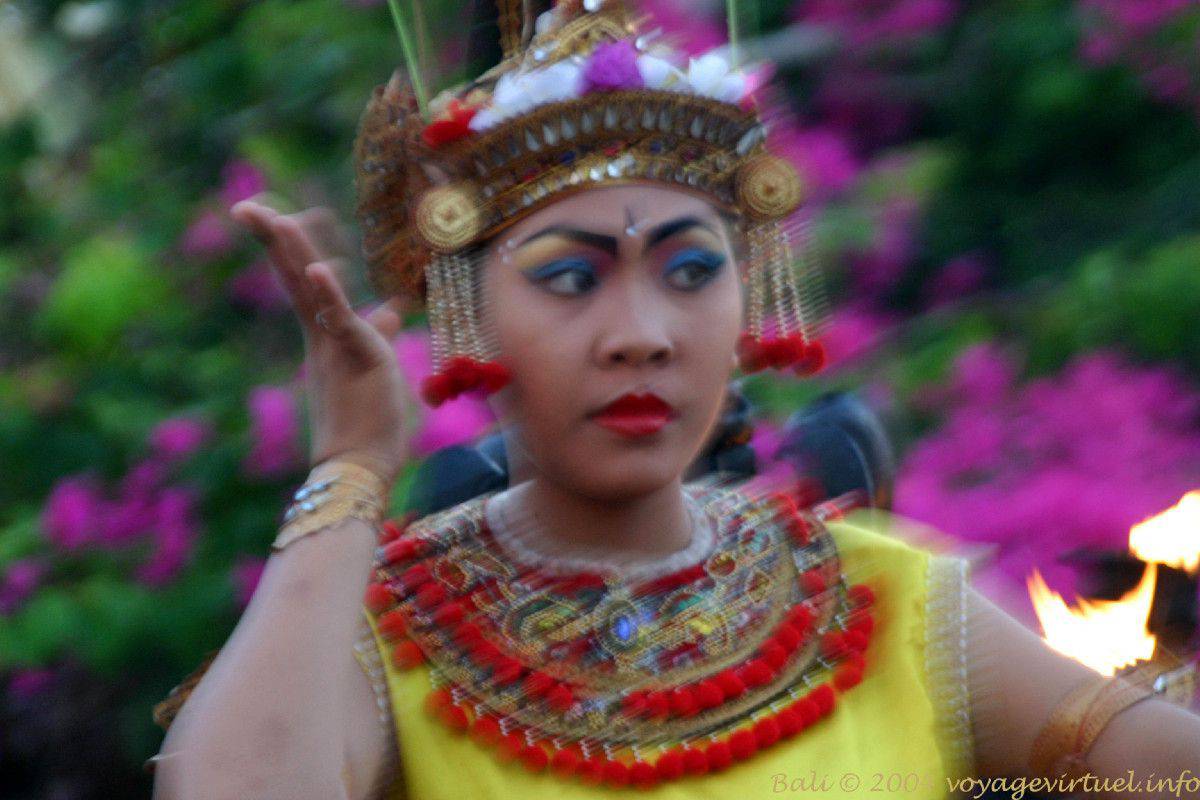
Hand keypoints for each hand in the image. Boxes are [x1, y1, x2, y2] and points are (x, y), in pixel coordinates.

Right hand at [230, 199, 409, 486]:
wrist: (357, 470)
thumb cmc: (369, 423)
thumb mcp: (376, 365)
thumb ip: (375, 334)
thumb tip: (389, 310)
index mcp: (325, 335)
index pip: (306, 280)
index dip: (297, 247)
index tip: (285, 215)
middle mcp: (320, 337)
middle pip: (294, 277)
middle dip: (273, 240)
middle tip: (245, 207)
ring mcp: (332, 348)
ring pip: (308, 293)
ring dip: (292, 255)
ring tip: (274, 220)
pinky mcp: (353, 360)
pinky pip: (339, 322)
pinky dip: (330, 295)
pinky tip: (319, 270)